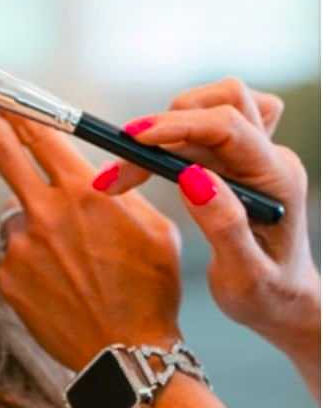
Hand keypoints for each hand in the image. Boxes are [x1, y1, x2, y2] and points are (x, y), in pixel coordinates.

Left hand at [0, 110, 183, 371]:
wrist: (127, 354)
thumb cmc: (151, 291)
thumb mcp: (156, 229)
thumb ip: (121, 193)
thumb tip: (97, 173)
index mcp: (85, 192)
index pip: (42, 135)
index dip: (19, 110)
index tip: (0, 94)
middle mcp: (46, 213)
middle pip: (3, 155)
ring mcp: (21, 246)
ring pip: (17, 217)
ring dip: (35, 227)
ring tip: (71, 263)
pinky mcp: (7, 277)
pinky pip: (14, 256)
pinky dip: (32, 263)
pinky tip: (61, 285)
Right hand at [93, 78, 319, 373]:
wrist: (286, 303)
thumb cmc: (268, 297)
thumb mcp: (245, 277)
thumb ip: (223, 226)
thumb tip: (192, 177)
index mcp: (277, 179)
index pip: (228, 126)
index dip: (177, 126)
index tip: (133, 140)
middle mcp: (270, 158)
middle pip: (219, 104)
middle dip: (165, 125)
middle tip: (122, 168)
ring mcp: (257, 155)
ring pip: (212, 106)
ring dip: (169, 126)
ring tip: (133, 169)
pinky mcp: (240, 159)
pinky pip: (209, 122)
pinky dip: (177, 132)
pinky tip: (157, 162)